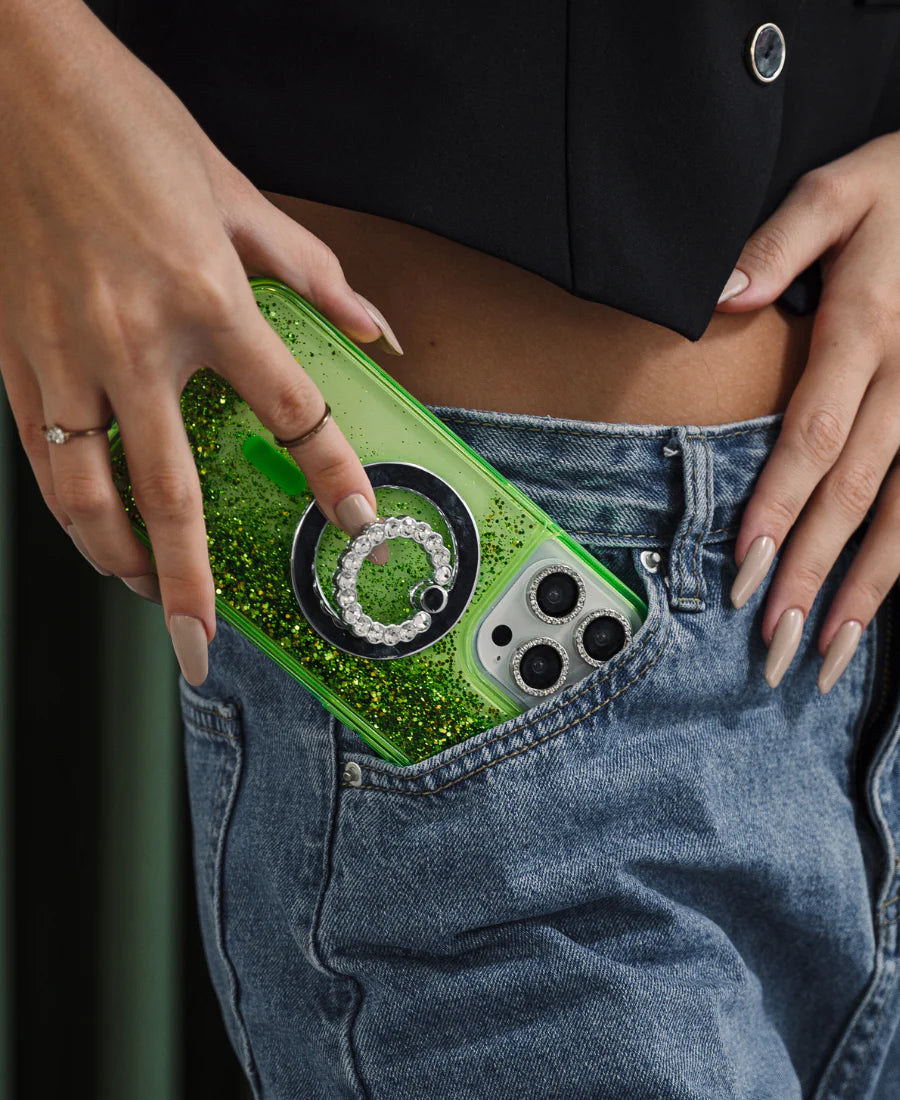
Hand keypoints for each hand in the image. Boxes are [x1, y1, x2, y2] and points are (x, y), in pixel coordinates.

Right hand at [0, 0, 400, 684]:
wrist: (16, 81)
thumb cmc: (128, 126)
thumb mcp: (240, 193)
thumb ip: (314, 274)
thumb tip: (374, 330)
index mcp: (208, 299)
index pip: (289, 411)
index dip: (329, 471)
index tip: (353, 515)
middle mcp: (134, 341)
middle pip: (168, 492)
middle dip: (188, 582)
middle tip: (202, 640)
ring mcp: (63, 353)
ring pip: (84, 492)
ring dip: (114, 559)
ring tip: (143, 596)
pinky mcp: (11, 351)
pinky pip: (38, 452)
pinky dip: (65, 505)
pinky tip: (89, 528)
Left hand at [715, 131, 899, 693]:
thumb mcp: (843, 188)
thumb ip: (781, 241)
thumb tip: (722, 295)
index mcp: (871, 327)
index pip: (815, 433)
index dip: (779, 504)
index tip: (746, 568)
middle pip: (856, 491)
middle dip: (813, 571)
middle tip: (774, 645)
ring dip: (865, 589)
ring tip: (828, 654)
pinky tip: (876, 609)